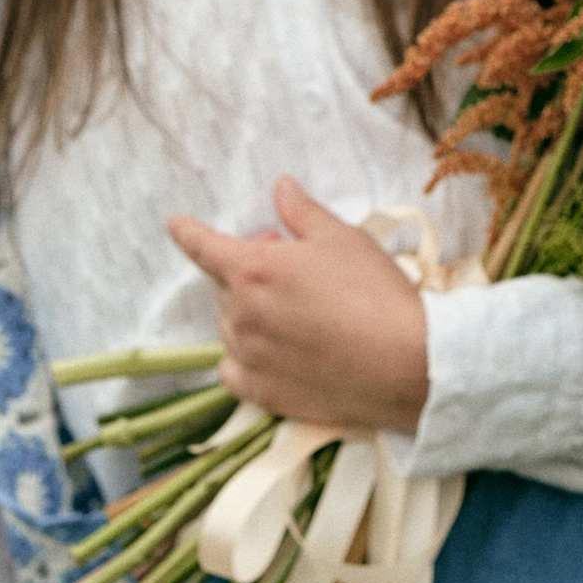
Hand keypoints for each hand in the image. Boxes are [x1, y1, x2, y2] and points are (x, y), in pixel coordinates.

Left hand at [164, 180, 431, 433]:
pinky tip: (272, 352)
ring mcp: (249, 358)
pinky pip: (233, 370)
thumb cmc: (376, 293)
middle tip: (294, 268)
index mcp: (254, 270)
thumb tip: (281, 188)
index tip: (175, 224)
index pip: (205, 247)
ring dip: (250, 312)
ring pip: (231, 327)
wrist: (408, 364)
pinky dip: (244, 357)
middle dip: (251, 271)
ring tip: (295, 312)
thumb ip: (303, 214)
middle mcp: (241, 314)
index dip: (187, 232)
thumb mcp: (344, 240)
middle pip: (227, 286)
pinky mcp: (263, 395)